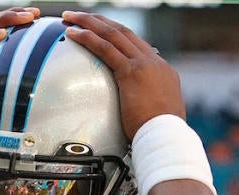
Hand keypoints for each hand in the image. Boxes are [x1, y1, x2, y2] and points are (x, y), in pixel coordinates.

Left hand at [61, 10, 185, 139]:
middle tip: (82, 16)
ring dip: (90, 23)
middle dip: (100, 21)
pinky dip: (88, 38)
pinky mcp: (130, 73)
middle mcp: (154, 62)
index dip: (116, 34)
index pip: (136, 44)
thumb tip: (139, 106)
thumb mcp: (158, 111)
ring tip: (72, 18)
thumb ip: (148, 101)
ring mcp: (143, 64)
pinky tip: (74, 34)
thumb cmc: (160, 132)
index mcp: (161, 69)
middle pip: (123, 32)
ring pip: (113, 34)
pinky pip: (105, 49)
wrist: (166, 136)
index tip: (101, 29)